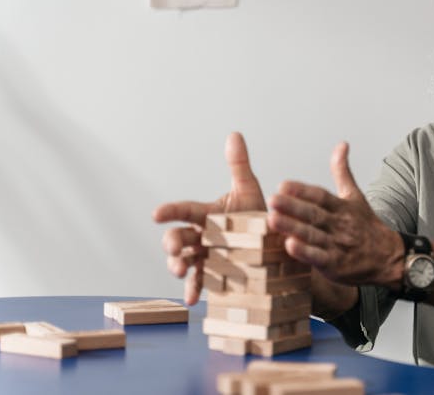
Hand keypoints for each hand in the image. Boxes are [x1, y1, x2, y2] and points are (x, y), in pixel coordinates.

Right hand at [152, 132, 265, 304]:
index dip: (170, 211)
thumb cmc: (259, 217)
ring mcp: (207, 257)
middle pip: (179, 239)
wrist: (277, 246)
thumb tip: (234, 135)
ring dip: (177, 267)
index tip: (157, 213)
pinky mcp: (216, 276)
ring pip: (184, 261)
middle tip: (175, 249)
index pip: (184, 211)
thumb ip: (239, 166)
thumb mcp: (251, 192)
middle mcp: (203, 237)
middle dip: (173, 243)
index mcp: (208, 215)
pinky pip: (200, 284)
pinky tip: (192, 299)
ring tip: (182, 271)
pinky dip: (193, 291)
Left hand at [267, 142, 403, 289]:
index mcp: (342, 207)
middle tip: (272, 200)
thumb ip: (342, 171)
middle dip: (292, 207)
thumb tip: (341, 144)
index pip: (320, 196)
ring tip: (272, 220)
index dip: (302, 190)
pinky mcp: (336, 265)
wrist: (389, 257)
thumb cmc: (366, 225)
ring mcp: (337, 245)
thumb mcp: (355, 196)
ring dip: (292, 227)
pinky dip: (305, 253)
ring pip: (313, 235)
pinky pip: (319, 258)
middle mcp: (339, 224)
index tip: (283, 185)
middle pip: (314, 214)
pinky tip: (289, 246)